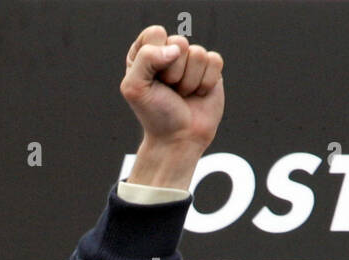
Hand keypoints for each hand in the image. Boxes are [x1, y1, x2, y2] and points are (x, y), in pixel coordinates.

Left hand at [121, 26, 224, 187]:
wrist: (178, 137)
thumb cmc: (154, 114)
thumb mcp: (134, 88)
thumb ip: (145, 59)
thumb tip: (176, 49)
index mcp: (145, 54)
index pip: (155, 33)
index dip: (155, 56)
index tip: (152, 78)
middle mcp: (168, 53)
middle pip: (179, 42)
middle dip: (173, 72)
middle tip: (168, 89)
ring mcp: (191, 60)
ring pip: (198, 53)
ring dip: (189, 81)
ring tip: (182, 94)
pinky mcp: (211, 68)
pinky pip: (215, 60)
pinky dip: (206, 82)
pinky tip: (198, 93)